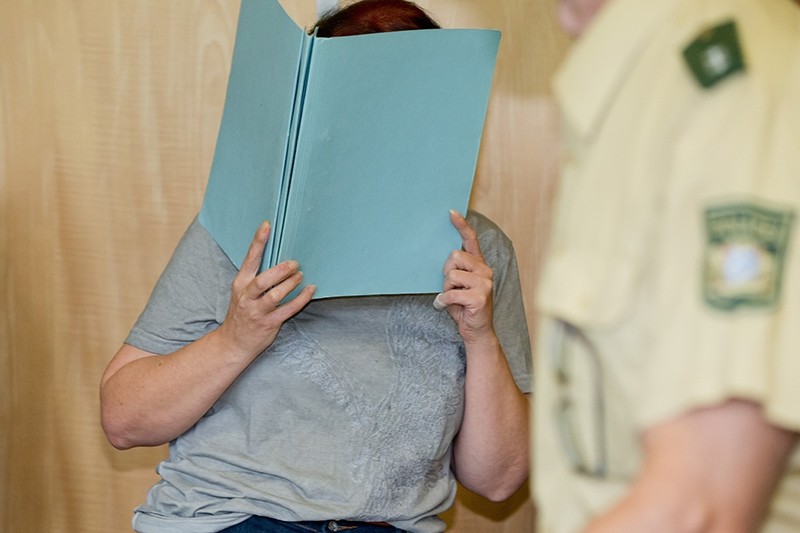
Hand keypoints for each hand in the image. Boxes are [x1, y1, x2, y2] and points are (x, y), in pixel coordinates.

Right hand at [217, 221, 314, 359]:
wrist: (233, 343)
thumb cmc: (242, 313)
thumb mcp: (242, 292)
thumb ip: (256, 277)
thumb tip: (278, 259)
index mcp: (240, 284)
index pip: (249, 259)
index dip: (258, 242)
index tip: (267, 225)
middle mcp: (247, 297)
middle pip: (263, 279)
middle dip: (280, 270)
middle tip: (294, 263)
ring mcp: (257, 312)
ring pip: (275, 295)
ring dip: (291, 284)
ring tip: (301, 275)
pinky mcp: (269, 324)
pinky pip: (288, 309)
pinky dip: (301, 299)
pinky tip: (310, 290)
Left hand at [434, 211, 494, 344]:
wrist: (476, 331)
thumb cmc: (464, 307)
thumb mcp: (458, 285)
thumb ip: (455, 271)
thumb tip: (445, 260)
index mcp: (479, 265)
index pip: (471, 241)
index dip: (461, 226)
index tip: (451, 213)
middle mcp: (485, 271)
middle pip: (454, 256)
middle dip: (446, 272)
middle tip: (449, 287)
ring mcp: (484, 283)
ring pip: (451, 275)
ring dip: (445, 289)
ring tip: (450, 299)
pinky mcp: (479, 296)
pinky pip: (451, 293)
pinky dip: (443, 301)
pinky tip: (444, 306)